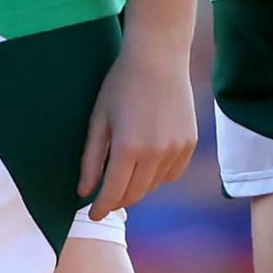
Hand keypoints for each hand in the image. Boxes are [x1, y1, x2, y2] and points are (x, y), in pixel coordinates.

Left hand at [76, 30, 197, 217]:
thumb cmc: (121, 84)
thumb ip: (91, 159)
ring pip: (153, 186)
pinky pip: (172, 174)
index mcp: (128, 148)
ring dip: (137, 187)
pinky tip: (147, 163)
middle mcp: (155, 153)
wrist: (158, 58)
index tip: (94, 215)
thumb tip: (83, 192)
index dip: (101, 208)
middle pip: (134, 194)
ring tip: (125, 175)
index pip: (113, 193)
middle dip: (118, 200)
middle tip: (106, 197)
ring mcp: (176, 149)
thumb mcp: (99, 120)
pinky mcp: (189, 144)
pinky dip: (158, 176)